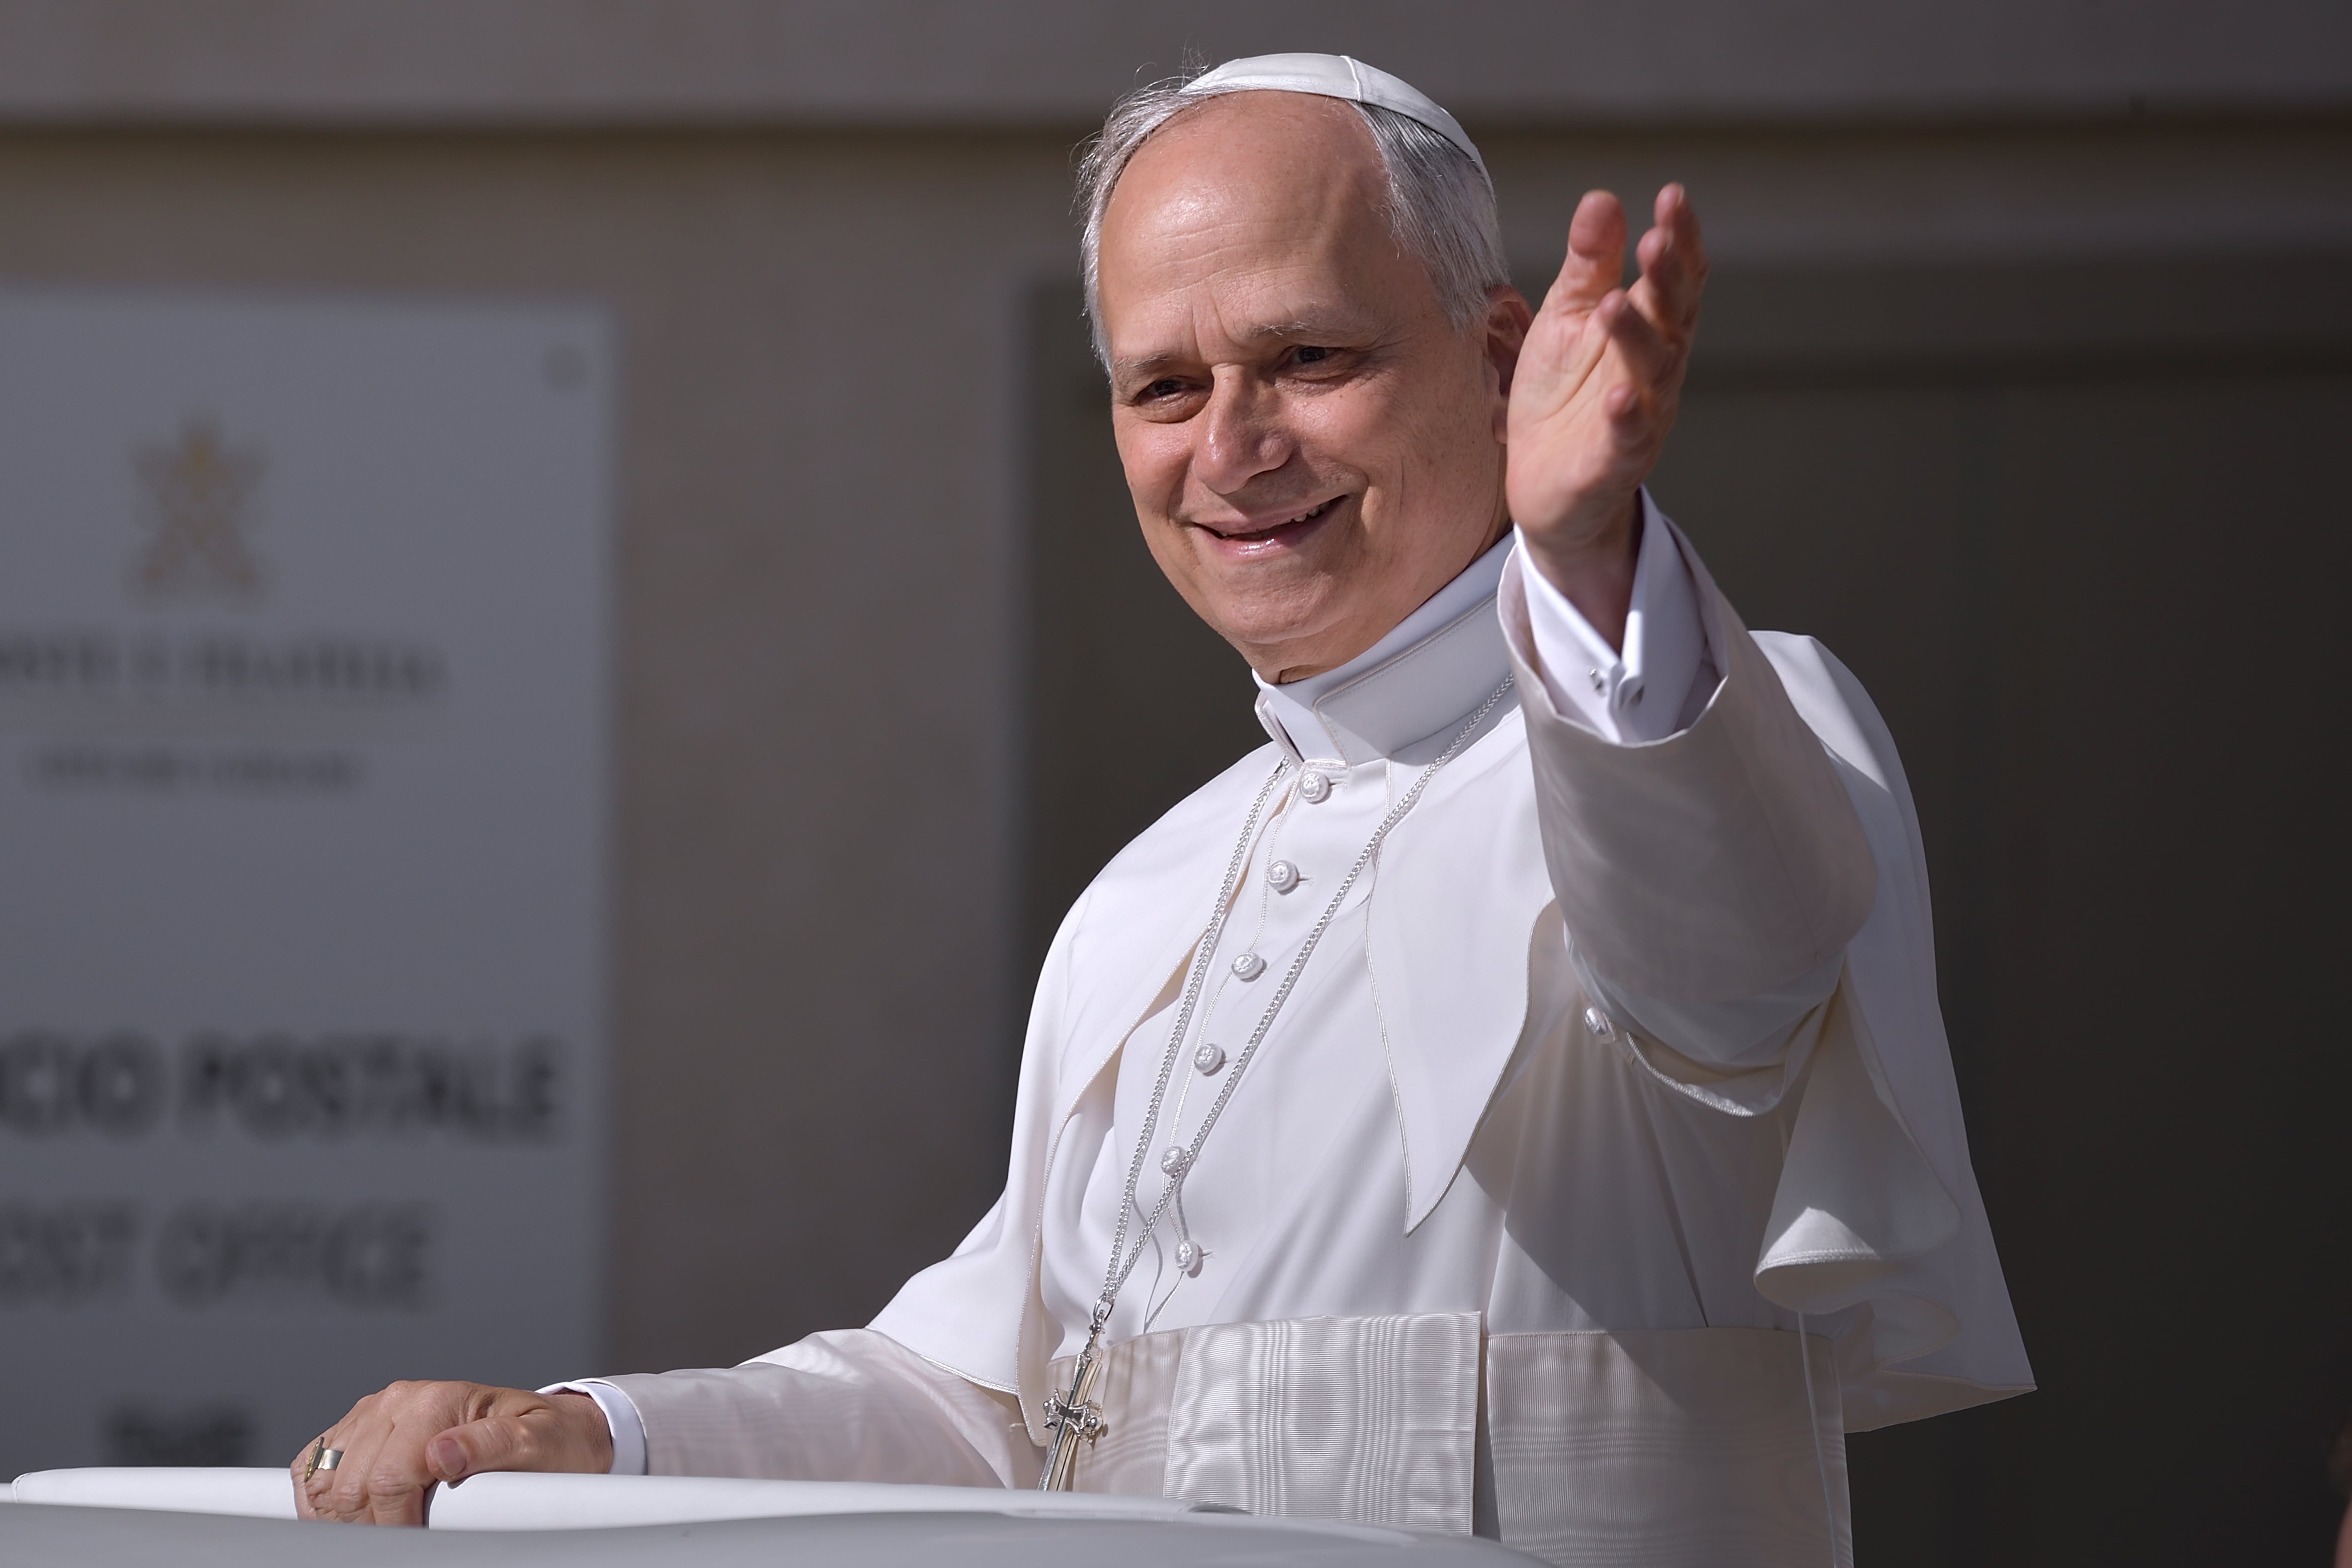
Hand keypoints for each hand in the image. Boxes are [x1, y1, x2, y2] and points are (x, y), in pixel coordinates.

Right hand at [289, 1380, 612, 1525]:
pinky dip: (319, 1501)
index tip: (414, 1545)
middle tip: (400, 1543)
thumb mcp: (536, 1442)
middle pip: (350, 1484)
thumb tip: (441, 1454)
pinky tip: (350, 1519)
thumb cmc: (544, 1440)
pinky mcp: (356, 1429)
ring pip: (324, 1479)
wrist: (545, 1429)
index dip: (395, 1525)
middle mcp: (398, 1399)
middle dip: (368, 1526)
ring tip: (380, 1534)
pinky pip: (311, 1468)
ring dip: (339, 1517)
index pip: (388, 1478)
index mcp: (437, 1399)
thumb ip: (491, 1444)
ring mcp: (373, 1413)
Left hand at [1505, 184, 1705, 644]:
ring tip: (1616, 305)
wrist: (1543, 481)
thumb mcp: (1567, 319)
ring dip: (1637, 338)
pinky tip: (1620, 395)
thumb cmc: (1562, 394)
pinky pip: (1629, 437)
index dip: (1680, 238)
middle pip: (1672, 317)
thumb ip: (1587, 266)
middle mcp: (1656, 368)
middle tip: (1656, 241)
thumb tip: (1602, 199)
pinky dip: (1627, 416)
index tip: (1672, 196)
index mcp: (1648, 327)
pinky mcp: (1615, 461)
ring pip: (1652, 372)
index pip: (1675, 277)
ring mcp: (1642, 415)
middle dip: (1667, 279)